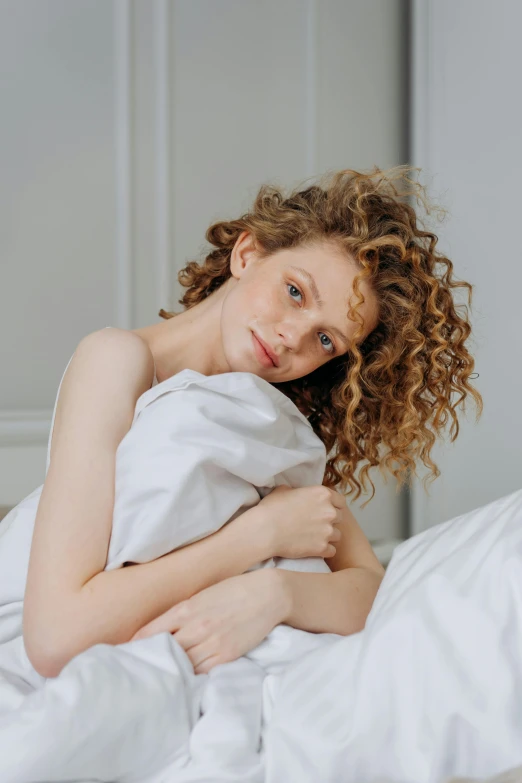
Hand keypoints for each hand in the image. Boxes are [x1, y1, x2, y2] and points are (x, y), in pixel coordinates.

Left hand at [129, 569, 285, 673]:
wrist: (267, 594)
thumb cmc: (233, 590)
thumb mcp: (202, 595)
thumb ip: (181, 612)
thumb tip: (159, 630)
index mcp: (186, 608)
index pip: (151, 631)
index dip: (135, 645)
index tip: (122, 653)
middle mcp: (196, 627)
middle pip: (163, 651)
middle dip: (148, 661)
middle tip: (131, 672)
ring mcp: (211, 643)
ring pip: (180, 665)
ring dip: (168, 672)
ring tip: (153, 681)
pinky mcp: (226, 656)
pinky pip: (201, 672)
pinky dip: (189, 677)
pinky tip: (181, 682)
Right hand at [256, 484, 345, 559]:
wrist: (264, 531)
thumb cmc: (271, 508)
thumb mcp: (283, 490)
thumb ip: (297, 491)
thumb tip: (296, 493)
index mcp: (322, 494)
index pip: (340, 500)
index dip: (333, 505)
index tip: (325, 510)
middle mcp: (329, 511)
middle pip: (339, 517)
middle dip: (330, 521)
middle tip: (316, 524)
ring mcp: (327, 531)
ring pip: (337, 535)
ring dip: (328, 536)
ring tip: (313, 538)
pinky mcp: (322, 548)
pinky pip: (332, 551)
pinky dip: (324, 551)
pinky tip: (313, 549)